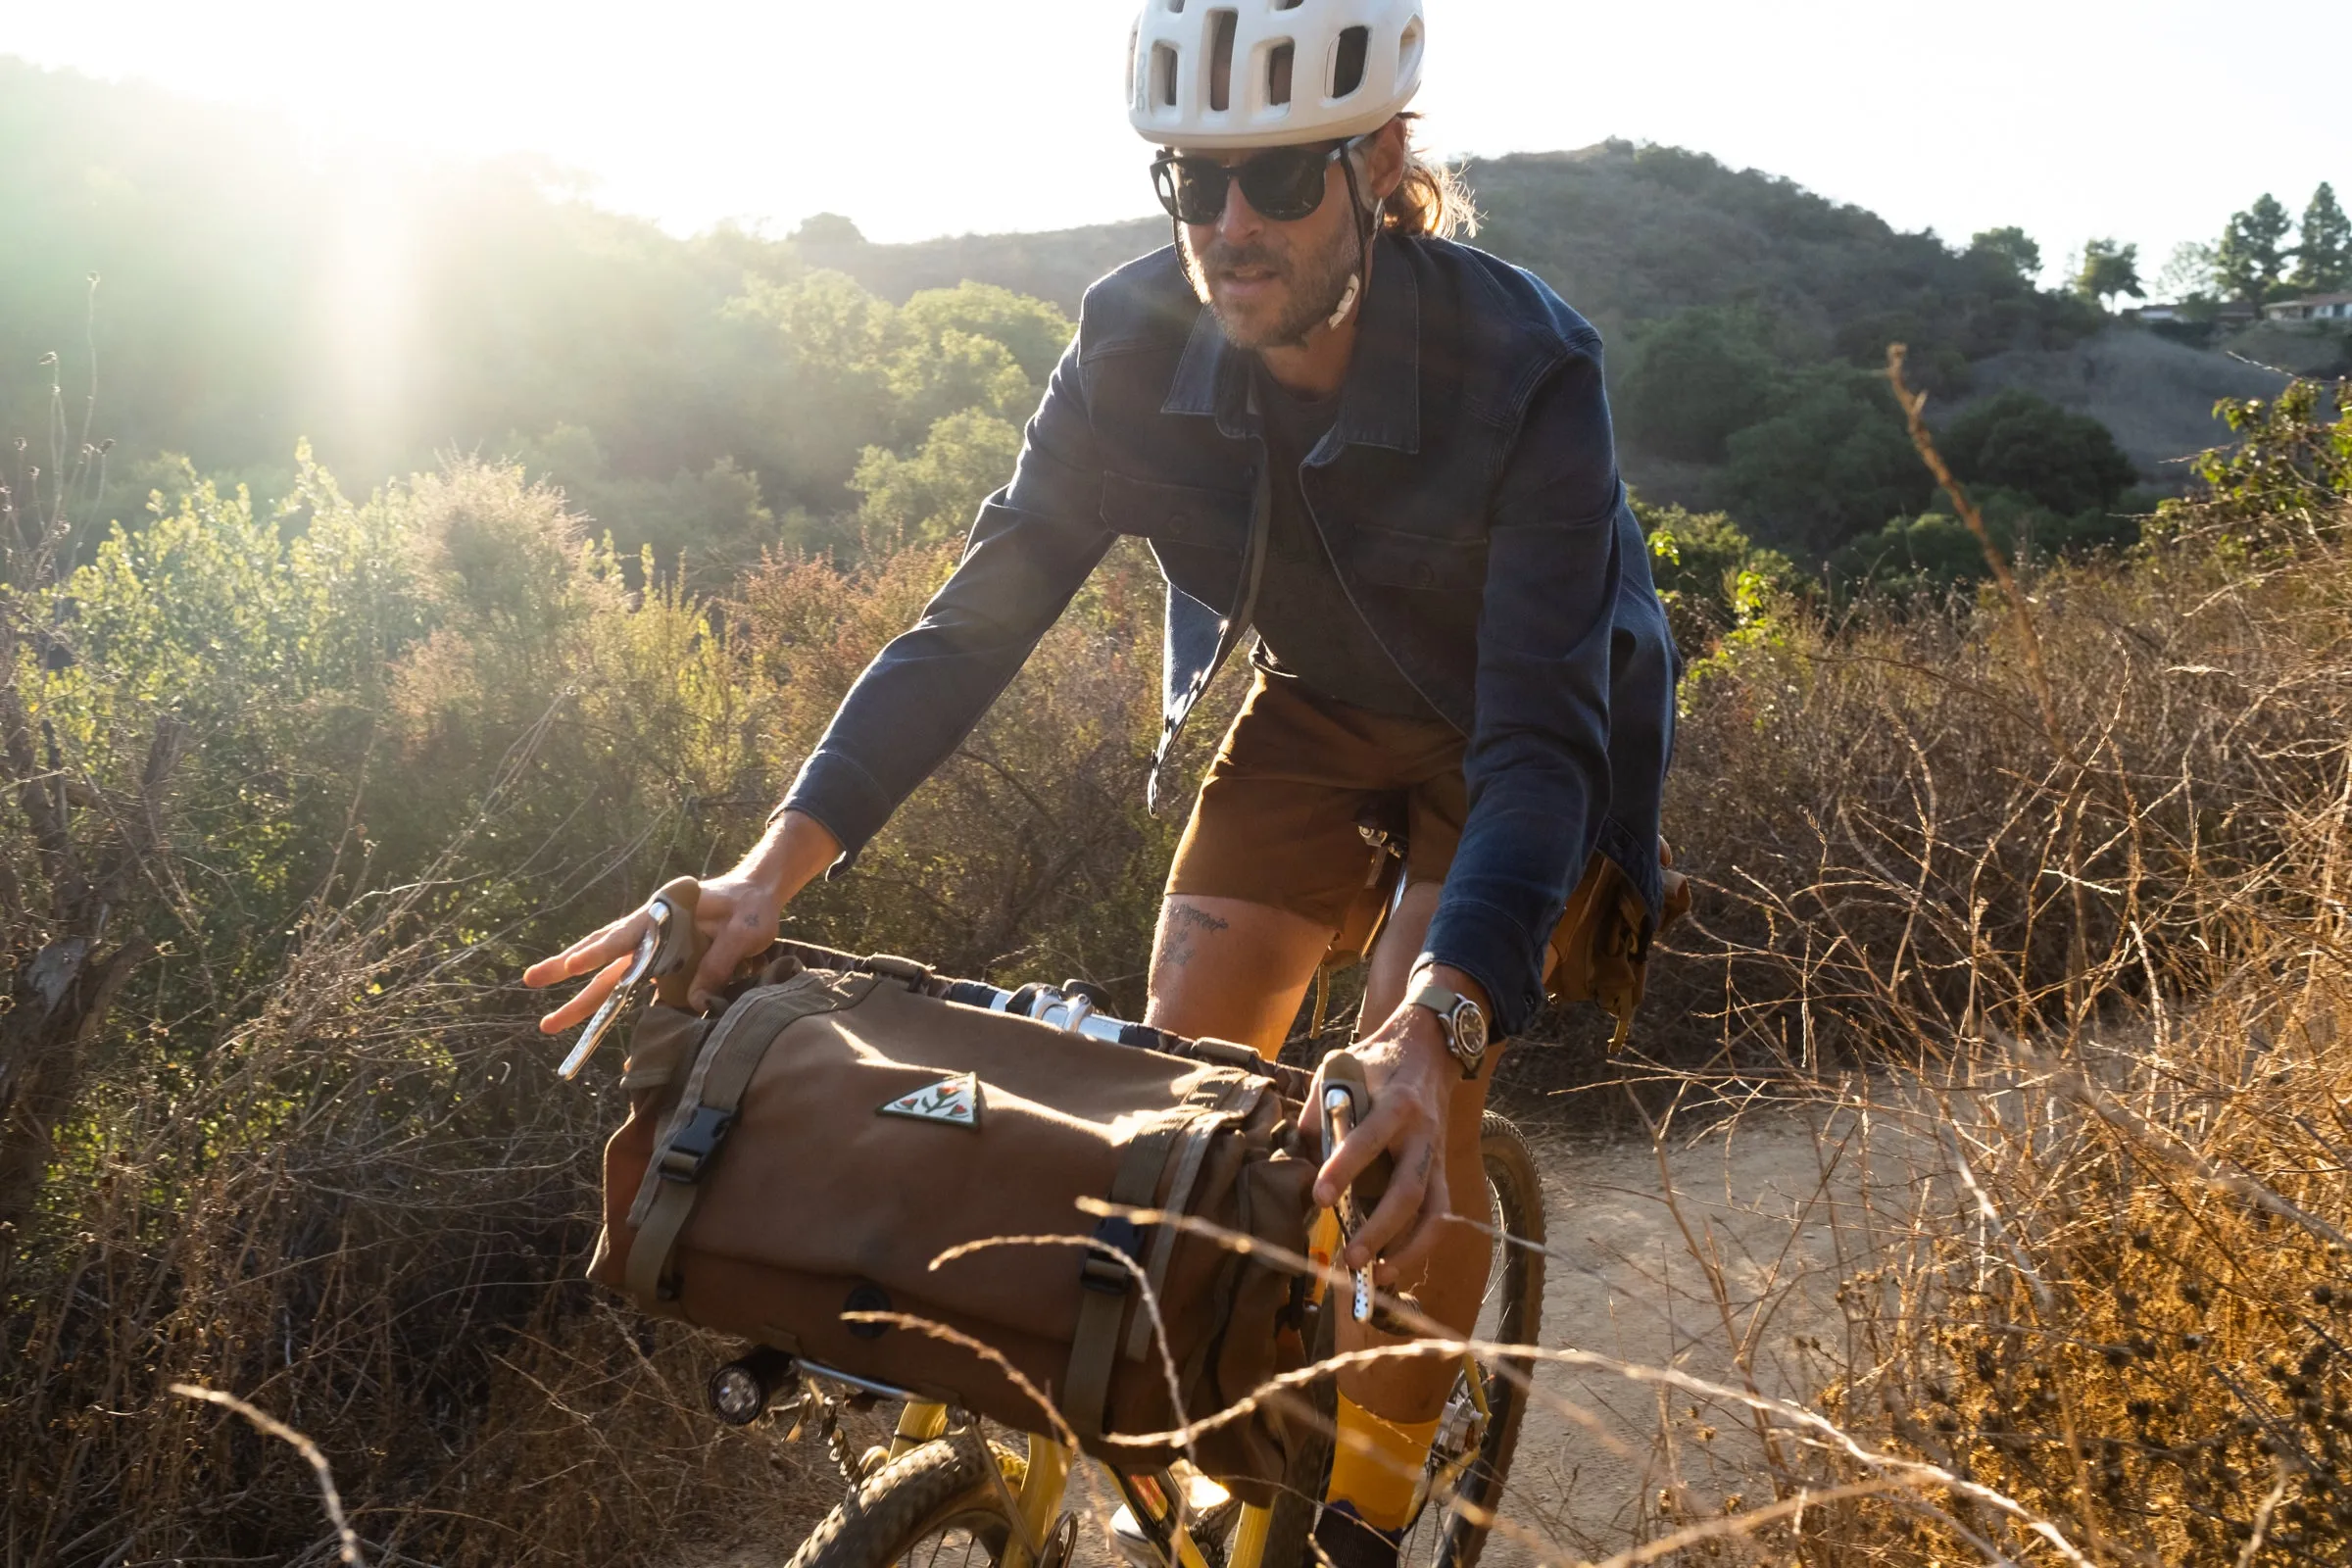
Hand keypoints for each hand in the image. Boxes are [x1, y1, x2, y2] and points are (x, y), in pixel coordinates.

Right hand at [522, 810, 841, 1029]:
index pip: (628, 933)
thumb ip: (722, 960)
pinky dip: (605, 995)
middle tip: (530, 982)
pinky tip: (587, 1015)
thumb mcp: (747, 930)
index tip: (574, 967)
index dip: (600, 951)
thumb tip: (693, 1001)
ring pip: (608, 968)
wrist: (756, 893)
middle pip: (604, 950)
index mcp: (667, 910)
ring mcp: (651, 943)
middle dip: (566, 967)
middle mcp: (651, 925)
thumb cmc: (752, 907)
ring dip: (578, 991)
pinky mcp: (658, 959)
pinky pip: (627, 979)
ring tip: (547, 1017)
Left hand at [1311, 989, 1465, 1283]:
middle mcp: (1421, 1134)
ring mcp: (1435, 1156)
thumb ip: (1318, 1110)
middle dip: (1379, 1228)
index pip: (1369, 1140)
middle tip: (1349, 1257)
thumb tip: (1299, 1157)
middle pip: (1406, 1189)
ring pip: (1431, 1211)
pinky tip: (1395, 1266)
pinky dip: (1421, 1245)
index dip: (1344, 1169)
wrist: (1427, 1050)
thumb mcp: (1339, 1067)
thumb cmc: (1375, 1062)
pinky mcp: (1440, 1171)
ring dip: (1407, 1248)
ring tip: (1378, 1276)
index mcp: (1395, 1103)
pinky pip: (1439, 1215)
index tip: (1319, 1198)